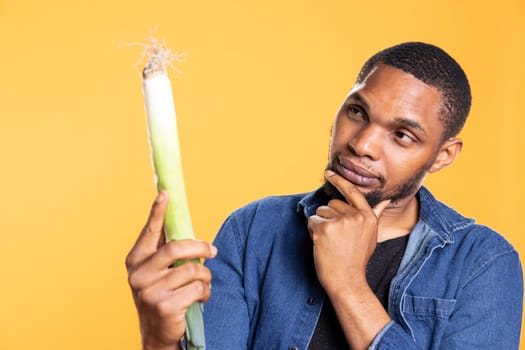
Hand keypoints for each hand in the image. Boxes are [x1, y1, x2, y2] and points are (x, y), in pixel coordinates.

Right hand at [125, 191, 216, 349]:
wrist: (157, 333)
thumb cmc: (162, 294)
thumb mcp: (158, 272)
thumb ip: (166, 253)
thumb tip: (185, 229)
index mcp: (136, 260)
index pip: (149, 231)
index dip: (157, 211)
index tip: (166, 193)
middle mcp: (139, 273)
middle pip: (177, 248)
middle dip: (201, 248)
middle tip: (213, 251)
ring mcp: (150, 291)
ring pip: (193, 270)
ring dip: (205, 277)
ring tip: (203, 284)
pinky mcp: (164, 305)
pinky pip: (198, 289)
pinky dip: (205, 292)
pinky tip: (200, 298)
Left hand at [307, 170, 389, 295]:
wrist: (347, 280)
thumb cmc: (357, 258)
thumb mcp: (371, 235)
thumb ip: (374, 215)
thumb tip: (386, 201)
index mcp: (368, 217)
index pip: (353, 192)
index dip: (340, 181)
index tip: (328, 173)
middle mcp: (356, 216)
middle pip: (332, 204)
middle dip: (329, 217)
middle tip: (336, 238)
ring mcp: (341, 222)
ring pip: (321, 212)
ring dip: (321, 225)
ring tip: (330, 242)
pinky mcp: (325, 228)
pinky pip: (312, 221)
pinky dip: (313, 232)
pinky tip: (322, 244)